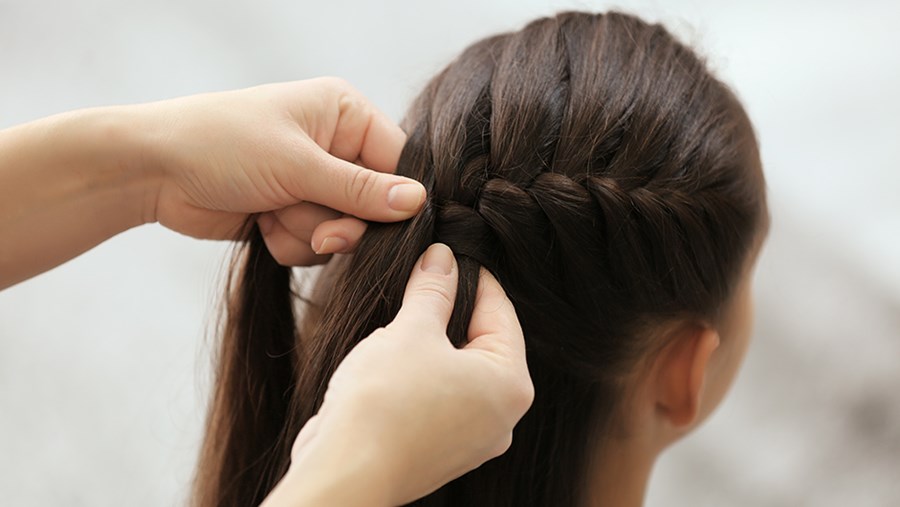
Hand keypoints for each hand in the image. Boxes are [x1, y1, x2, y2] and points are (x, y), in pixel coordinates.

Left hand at [140, 77, 423, 263]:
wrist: (152, 172)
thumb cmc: (221, 145)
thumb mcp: (297, 165)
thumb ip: (360, 190)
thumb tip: (418, 202)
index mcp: (344, 114)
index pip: (399, 161)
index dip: (395, 198)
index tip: (382, 224)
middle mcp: (335, 146)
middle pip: (375, 204)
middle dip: (341, 223)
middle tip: (319, 232)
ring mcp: (312, 181)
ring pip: (345, 230)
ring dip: (309, 233)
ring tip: (272, 214)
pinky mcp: (292, 212)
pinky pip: (316, 244)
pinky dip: (290, 242)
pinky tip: (261, 224)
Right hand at [261, 244, 534, 506]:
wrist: (344, 472)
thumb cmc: (384, 403)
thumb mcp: (412, 330)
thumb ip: (433, 290)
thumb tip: (443, 258)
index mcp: (511, 385)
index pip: (501, 311)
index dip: (471, 276)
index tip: (446, 254)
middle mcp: (500, 417)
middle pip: (481, 342)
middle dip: (449, 310)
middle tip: (418, 279)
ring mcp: (470, 439)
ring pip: (456, 371)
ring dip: (430, 343)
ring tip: (398, 320)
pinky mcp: (438, 451)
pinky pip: (436, 399)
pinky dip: (419, 376)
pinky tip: (390, 363)